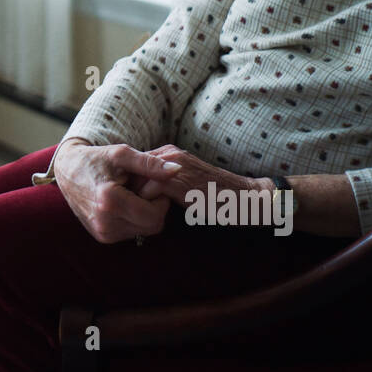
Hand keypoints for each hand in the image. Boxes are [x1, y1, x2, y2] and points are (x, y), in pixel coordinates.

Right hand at [54, 140, 173, 243]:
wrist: (68, 171)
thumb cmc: (96, 159)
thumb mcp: (122, 154)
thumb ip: (150, 164)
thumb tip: (177, 170)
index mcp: (109, 201)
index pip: (154, 215)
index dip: (160, 199)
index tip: (152, 183)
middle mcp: (104, 222)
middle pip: (152, 226)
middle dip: (154, 207)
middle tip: (143, 188)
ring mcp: (102, 232)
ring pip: (144, 230)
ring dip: (144, 214)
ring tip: (131, 194)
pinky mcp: (102, 237)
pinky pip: (132, 232)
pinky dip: (134, 219)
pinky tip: (124, 203)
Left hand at [131, 144, 271, 209]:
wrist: (243, 197)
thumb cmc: (214, 194)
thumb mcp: (184, 181)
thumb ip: (163, 181)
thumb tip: (138, 192)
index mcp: (169, 153)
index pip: (134, 165)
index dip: (130, 184)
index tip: (129, 201)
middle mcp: (169, 154)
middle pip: (131, 171)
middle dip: (128, 190)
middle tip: (130, 209)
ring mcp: (173, 167)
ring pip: (136, 181)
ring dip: (134, 199)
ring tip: (137, 215)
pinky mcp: (178, 182)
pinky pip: (147, 192)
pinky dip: (144, 206)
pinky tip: (150, 218)